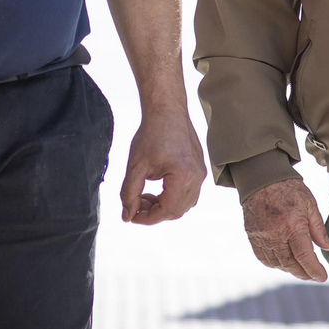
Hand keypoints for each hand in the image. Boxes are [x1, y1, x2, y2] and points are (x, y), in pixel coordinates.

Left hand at [120, 108, 206, 223]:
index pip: (166, 210)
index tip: (132, 216)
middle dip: (154, 213)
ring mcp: (201, 173)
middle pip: (176, 211)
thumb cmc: (151, 134)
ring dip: (163, 206)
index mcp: (183, 176)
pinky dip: (173, 197)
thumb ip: (129, 193)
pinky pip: (189, 193)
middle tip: (136, 205)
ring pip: (184, 204)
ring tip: (144, 196)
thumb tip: (127, 216)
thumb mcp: (136, 166)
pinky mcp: (200, 168)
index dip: (147, 218)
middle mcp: (197, 177)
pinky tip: (157, 189)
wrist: (167, 110)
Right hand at [242, 177, 328, 280]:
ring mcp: (261, 237)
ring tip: (300, 269)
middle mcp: (275, 234)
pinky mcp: (252, 236)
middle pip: (290, 264)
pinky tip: (284, 261)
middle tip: (313, 275)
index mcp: (292, 225)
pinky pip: (263, 258)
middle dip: (304, 273)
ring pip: (277, 263)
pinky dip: (275, 263)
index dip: (314, 270)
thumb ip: (318, 228)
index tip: (322, 276)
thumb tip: (328, 248)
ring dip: (290, 269)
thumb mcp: (309, 204)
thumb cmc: (289, 189)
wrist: (261, 178)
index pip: (304, 256)